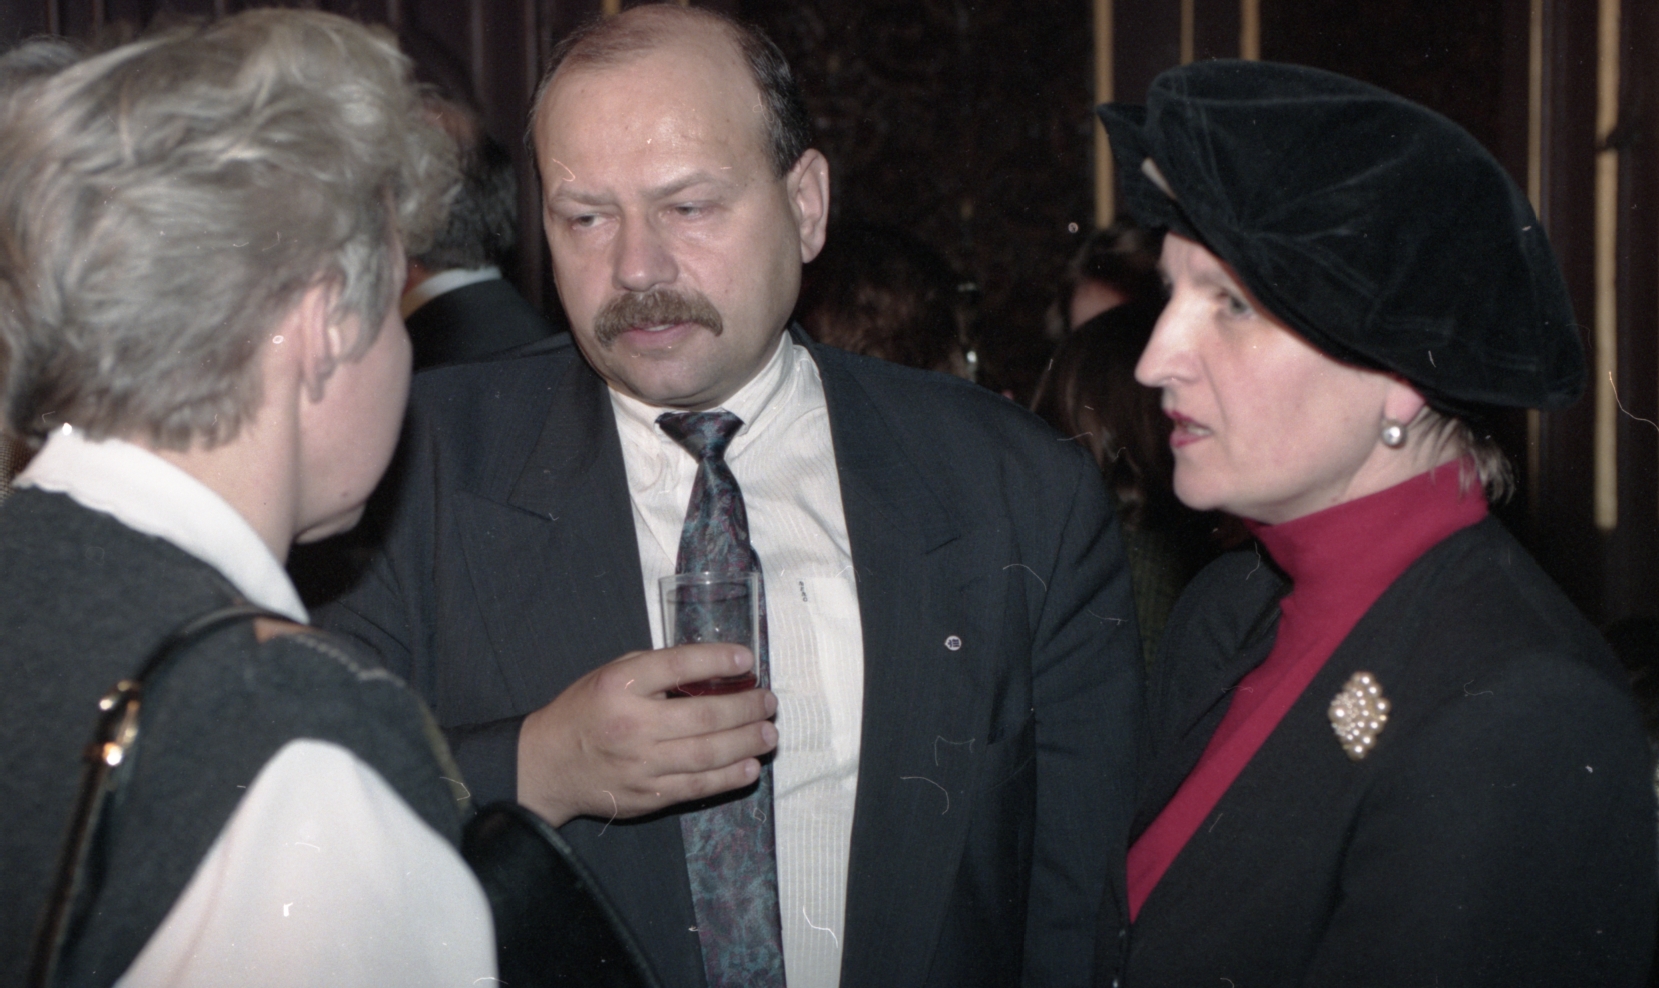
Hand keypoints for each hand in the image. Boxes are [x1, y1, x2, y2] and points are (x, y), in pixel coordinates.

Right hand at [516, 643, 777, 826]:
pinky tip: (749, 766)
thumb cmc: (585, 711)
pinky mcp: (648, 796)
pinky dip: (729, 777)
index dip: (718, 660)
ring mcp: (641, 764)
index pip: (678, 666)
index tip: (747, 658)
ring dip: (747, 743)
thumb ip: (655, 668)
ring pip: (708, 754)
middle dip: (746, 708)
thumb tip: (711, 667)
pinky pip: (698, 786)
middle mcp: (633, 724)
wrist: (548, 765)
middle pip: (705, 715)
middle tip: (769, 702)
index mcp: (620, 685)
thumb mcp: (610, 674)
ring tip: (768, 733)